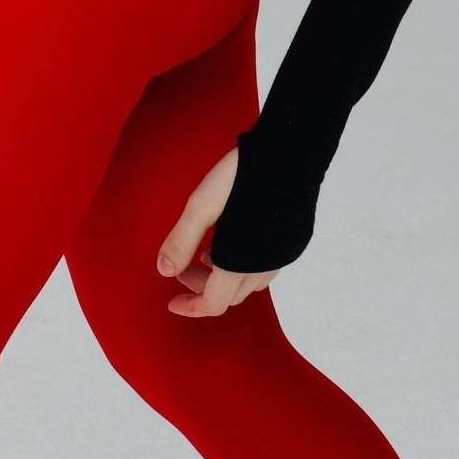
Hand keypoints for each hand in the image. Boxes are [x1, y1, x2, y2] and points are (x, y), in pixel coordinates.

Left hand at [156, 146, 278, 316]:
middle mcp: (265, 265)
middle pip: (230, 296)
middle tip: (184, 266)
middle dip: (203, 287)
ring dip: (225, 278)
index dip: (190, 306)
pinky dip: (245, 266)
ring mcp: (283, 253)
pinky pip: (266, 267)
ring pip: (250, 283)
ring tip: (208, 254)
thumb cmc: (243, 175)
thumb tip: (164, 270)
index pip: (213, 304)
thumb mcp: (201, 206)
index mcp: (239, 263)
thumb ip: (181, 241)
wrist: (289, 152)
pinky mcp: (294, 239)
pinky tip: (235, 242)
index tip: (173, 301)